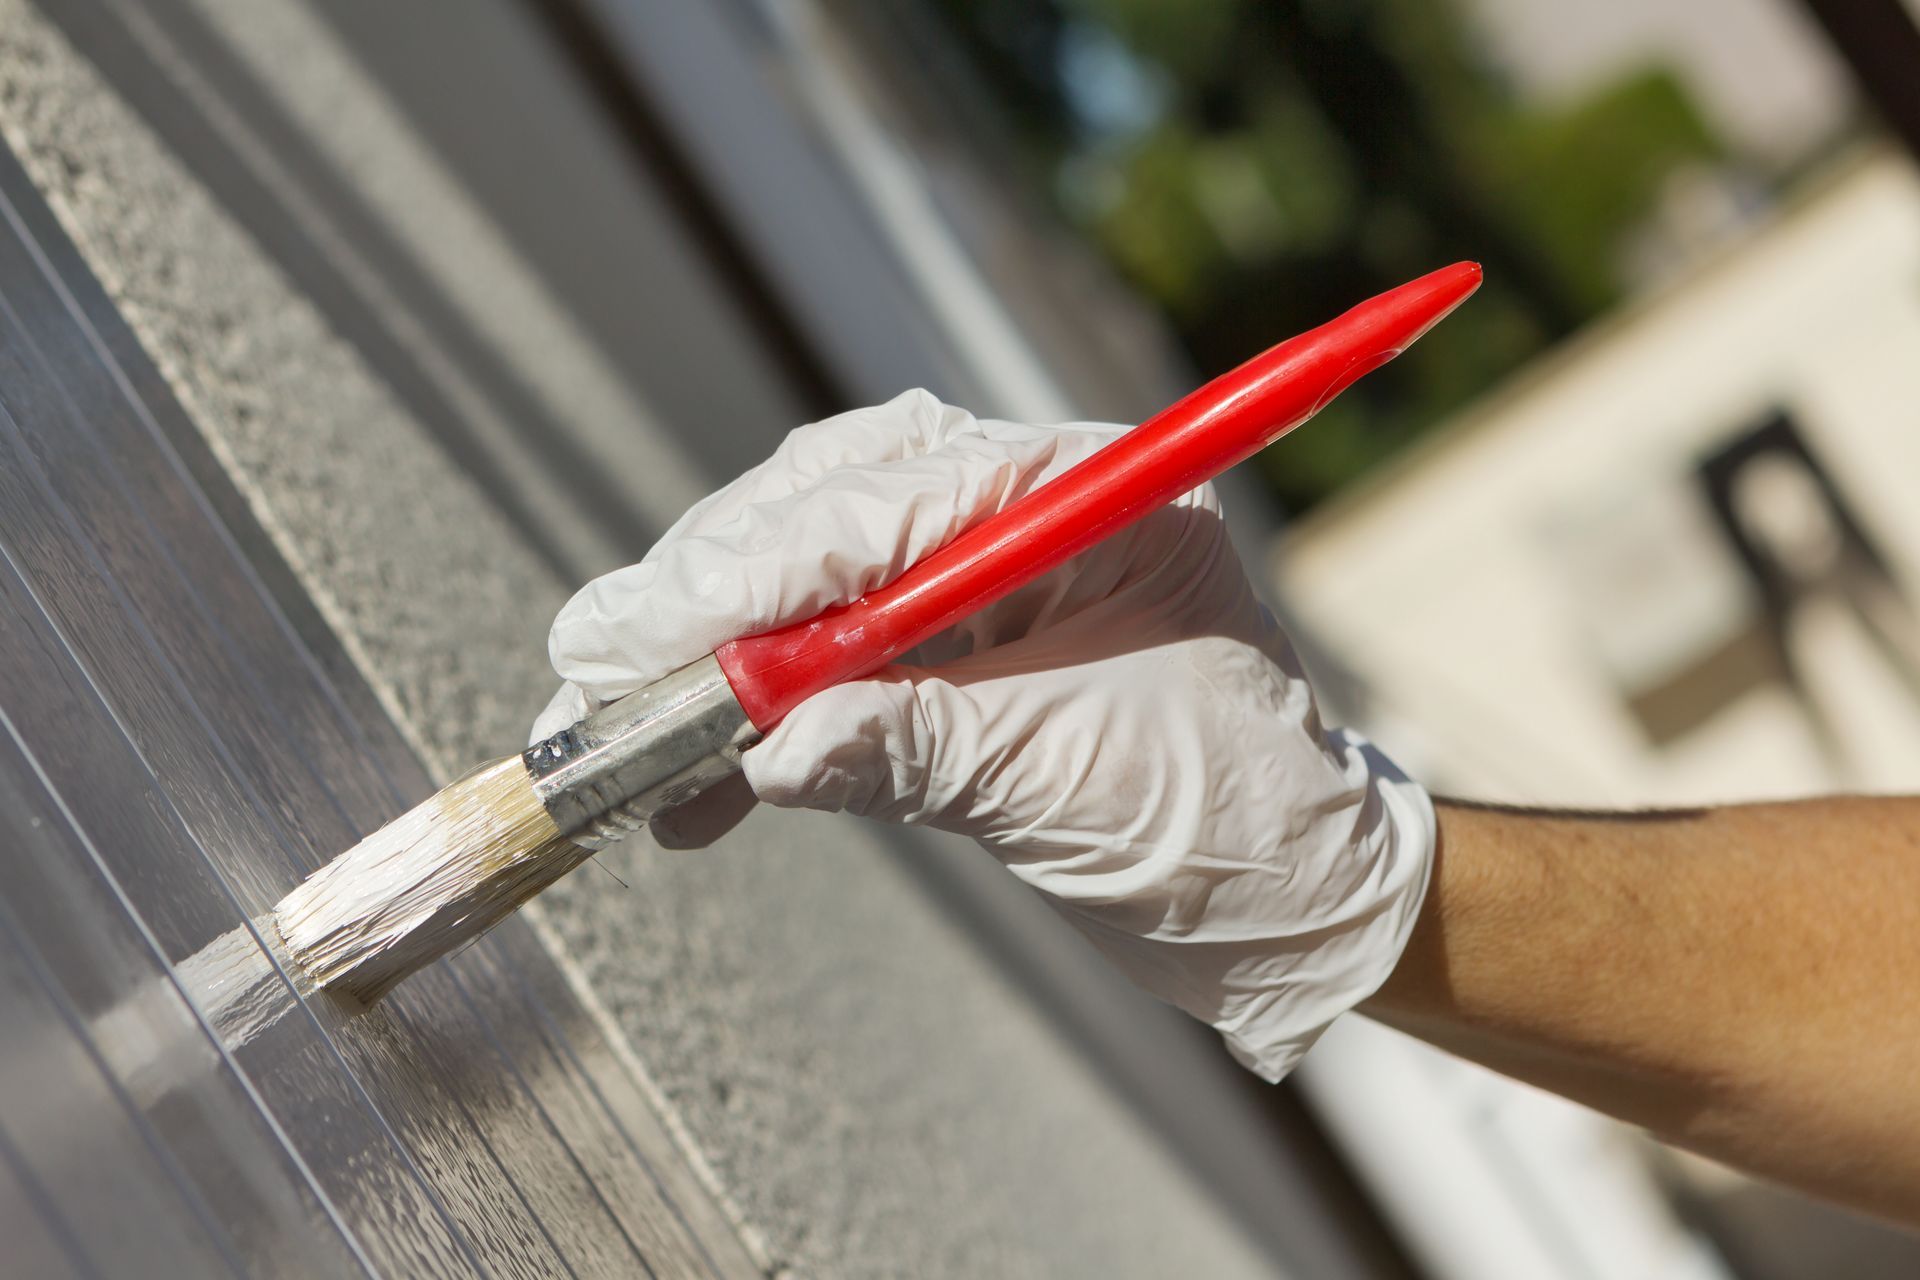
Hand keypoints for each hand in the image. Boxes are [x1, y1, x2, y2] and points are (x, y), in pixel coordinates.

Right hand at [534, 390, 1434, 1077]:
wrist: (1301, 904)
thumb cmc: (1239, 825)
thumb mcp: (1076, 785)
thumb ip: (919, 750)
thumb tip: (767, 749)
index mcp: (1092, 495)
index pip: (890, 502)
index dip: (754, 571)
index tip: (645, 635)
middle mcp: (1032, 511)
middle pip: (829, 510)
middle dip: (708, 592)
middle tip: (598, 665)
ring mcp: (988, 581)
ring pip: (810, 578)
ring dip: (712, 654)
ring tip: (621, 732)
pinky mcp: (956, 658)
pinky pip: (831, 668)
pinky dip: (758, 724)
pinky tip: (699, 787)